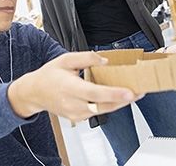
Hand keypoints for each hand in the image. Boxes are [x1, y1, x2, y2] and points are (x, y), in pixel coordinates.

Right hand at [8, 51, 143, 121]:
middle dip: (124, 100)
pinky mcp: (78, 118)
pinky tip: (116, 97)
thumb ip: (86, 58)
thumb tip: (105, 60)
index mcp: (70, 88)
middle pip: (104, 105)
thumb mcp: (65, 60)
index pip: (95, 93)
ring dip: (119, 103)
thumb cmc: (49, 76)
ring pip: (103, 111)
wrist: (34, 93)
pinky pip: (97, 112)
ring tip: (134, 93)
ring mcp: (76, 114)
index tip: (129, 92)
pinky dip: (108, 105)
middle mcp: (73, 104)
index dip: (114, 93)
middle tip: (140, 91)